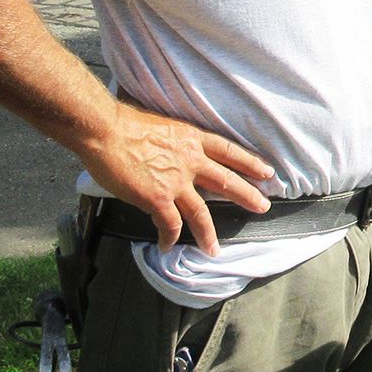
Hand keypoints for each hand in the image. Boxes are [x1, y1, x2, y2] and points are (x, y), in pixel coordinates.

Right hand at [81, 100, 274, 255]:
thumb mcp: (161, 125)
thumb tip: (167, 149)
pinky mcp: (158, 199)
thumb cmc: (123, 122)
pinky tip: (168, 246)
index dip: (249, 162)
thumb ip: (171, 141)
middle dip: (248, 195)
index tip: (266, 171)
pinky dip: (170, 237)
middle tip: (263, 206)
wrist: (105, 130)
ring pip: (201, 212)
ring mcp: (176, 181)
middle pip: (226, 181)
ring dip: (208, 233)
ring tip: (214, 250)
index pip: (229, 151)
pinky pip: (170, 225)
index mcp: (192, 138)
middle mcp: (191, 160)